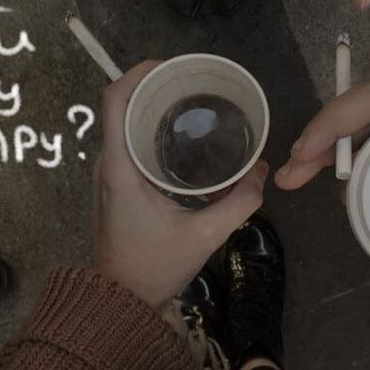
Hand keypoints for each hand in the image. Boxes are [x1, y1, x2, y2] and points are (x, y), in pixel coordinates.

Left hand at [93, 61, 268, 308]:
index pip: (114, 100)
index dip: (138, 73)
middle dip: (153, 85)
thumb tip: (261, 173)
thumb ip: (239, 203)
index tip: (170, 67)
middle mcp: (108, 163)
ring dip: (151, 107)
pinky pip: (127, 142)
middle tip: (192, 83)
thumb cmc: (154, 267)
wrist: (119, 302)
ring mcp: (108, 174)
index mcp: (120, 166)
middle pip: (120, 105)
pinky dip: (149, 129)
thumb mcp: (204, 236)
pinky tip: (180, 137)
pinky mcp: (114, 184)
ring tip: (190, 102)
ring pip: (123, 123)